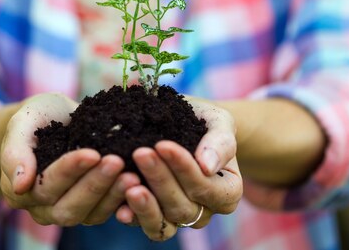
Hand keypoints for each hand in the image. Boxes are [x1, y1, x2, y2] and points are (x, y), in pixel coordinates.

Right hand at [0, 93, 140, 225]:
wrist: (56, 118)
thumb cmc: (37, 117)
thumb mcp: (22, 122)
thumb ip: (16, 150)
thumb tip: (20, 185)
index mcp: (19, 190)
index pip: (45, 185)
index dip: (69, 170)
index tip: (92, 153)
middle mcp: (42, 208)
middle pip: (67, 208)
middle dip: (94, 185)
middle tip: (117, 162)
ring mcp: (68, 211)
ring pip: (90, 214)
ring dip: (112, 195)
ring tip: (132, 174)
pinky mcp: (92, 208)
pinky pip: (107, 212)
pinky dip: (123, 200)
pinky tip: (139, 182)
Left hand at [115, 98, 241, 239]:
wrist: (182, 123)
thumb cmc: (204, 122)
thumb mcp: (218, 122)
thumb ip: (220, 142)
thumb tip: (208, 165)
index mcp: (228, 191)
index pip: (208, 188)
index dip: (185, 169)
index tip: (163, 145)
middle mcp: (205, 210)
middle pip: (184, 206)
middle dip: (161, 179)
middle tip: (141, 153)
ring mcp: (179, 217)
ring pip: (165, 223)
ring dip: (146, 206)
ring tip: (130, 186)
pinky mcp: (155, 217)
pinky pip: (146, 225)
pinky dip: (134, 217)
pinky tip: (120, 206)